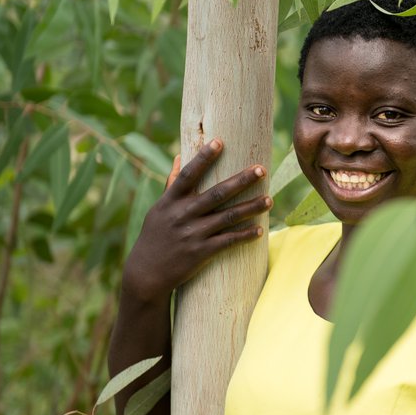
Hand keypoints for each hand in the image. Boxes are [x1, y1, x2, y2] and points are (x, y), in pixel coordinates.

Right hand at [121, 138, 271, 302]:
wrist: (146, 274)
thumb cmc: (155, 237)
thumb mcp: (158, 210)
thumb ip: (172, 184)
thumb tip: (180, 156)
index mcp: (170, 201)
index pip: (189, 174)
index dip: (203, 158)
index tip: (220, 141)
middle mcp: (182, 215)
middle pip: (216, 194)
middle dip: (241, 180)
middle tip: (262, 169)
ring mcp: (192, 234)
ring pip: (228, 217)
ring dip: (251, 208)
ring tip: (270, 200)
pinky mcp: (201, 253)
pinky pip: (228, 241)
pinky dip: (245, 235)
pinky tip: (260, 230)